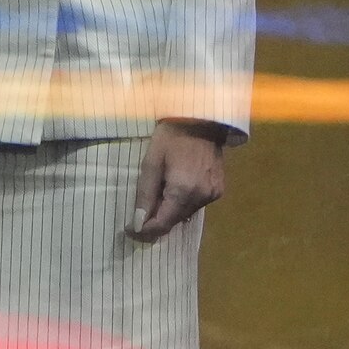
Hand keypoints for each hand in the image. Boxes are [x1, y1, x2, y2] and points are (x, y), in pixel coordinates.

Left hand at [130, 120, 231, 238]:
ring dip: (170, 209)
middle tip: (140, 210)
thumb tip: (138, 223)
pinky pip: (196, 204)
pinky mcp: (219, 189)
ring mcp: (213, 195)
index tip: (129, 229)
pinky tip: (176, 186)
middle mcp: (201, 198)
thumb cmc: (171, 135)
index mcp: (183, 191)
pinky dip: (183, 201)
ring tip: (159, 191)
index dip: (144, 231)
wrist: (201, 117)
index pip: (162, 225)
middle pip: (174, 221)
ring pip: (185, 214)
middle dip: (156, 219)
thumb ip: (145, 194)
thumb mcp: (151, 161)